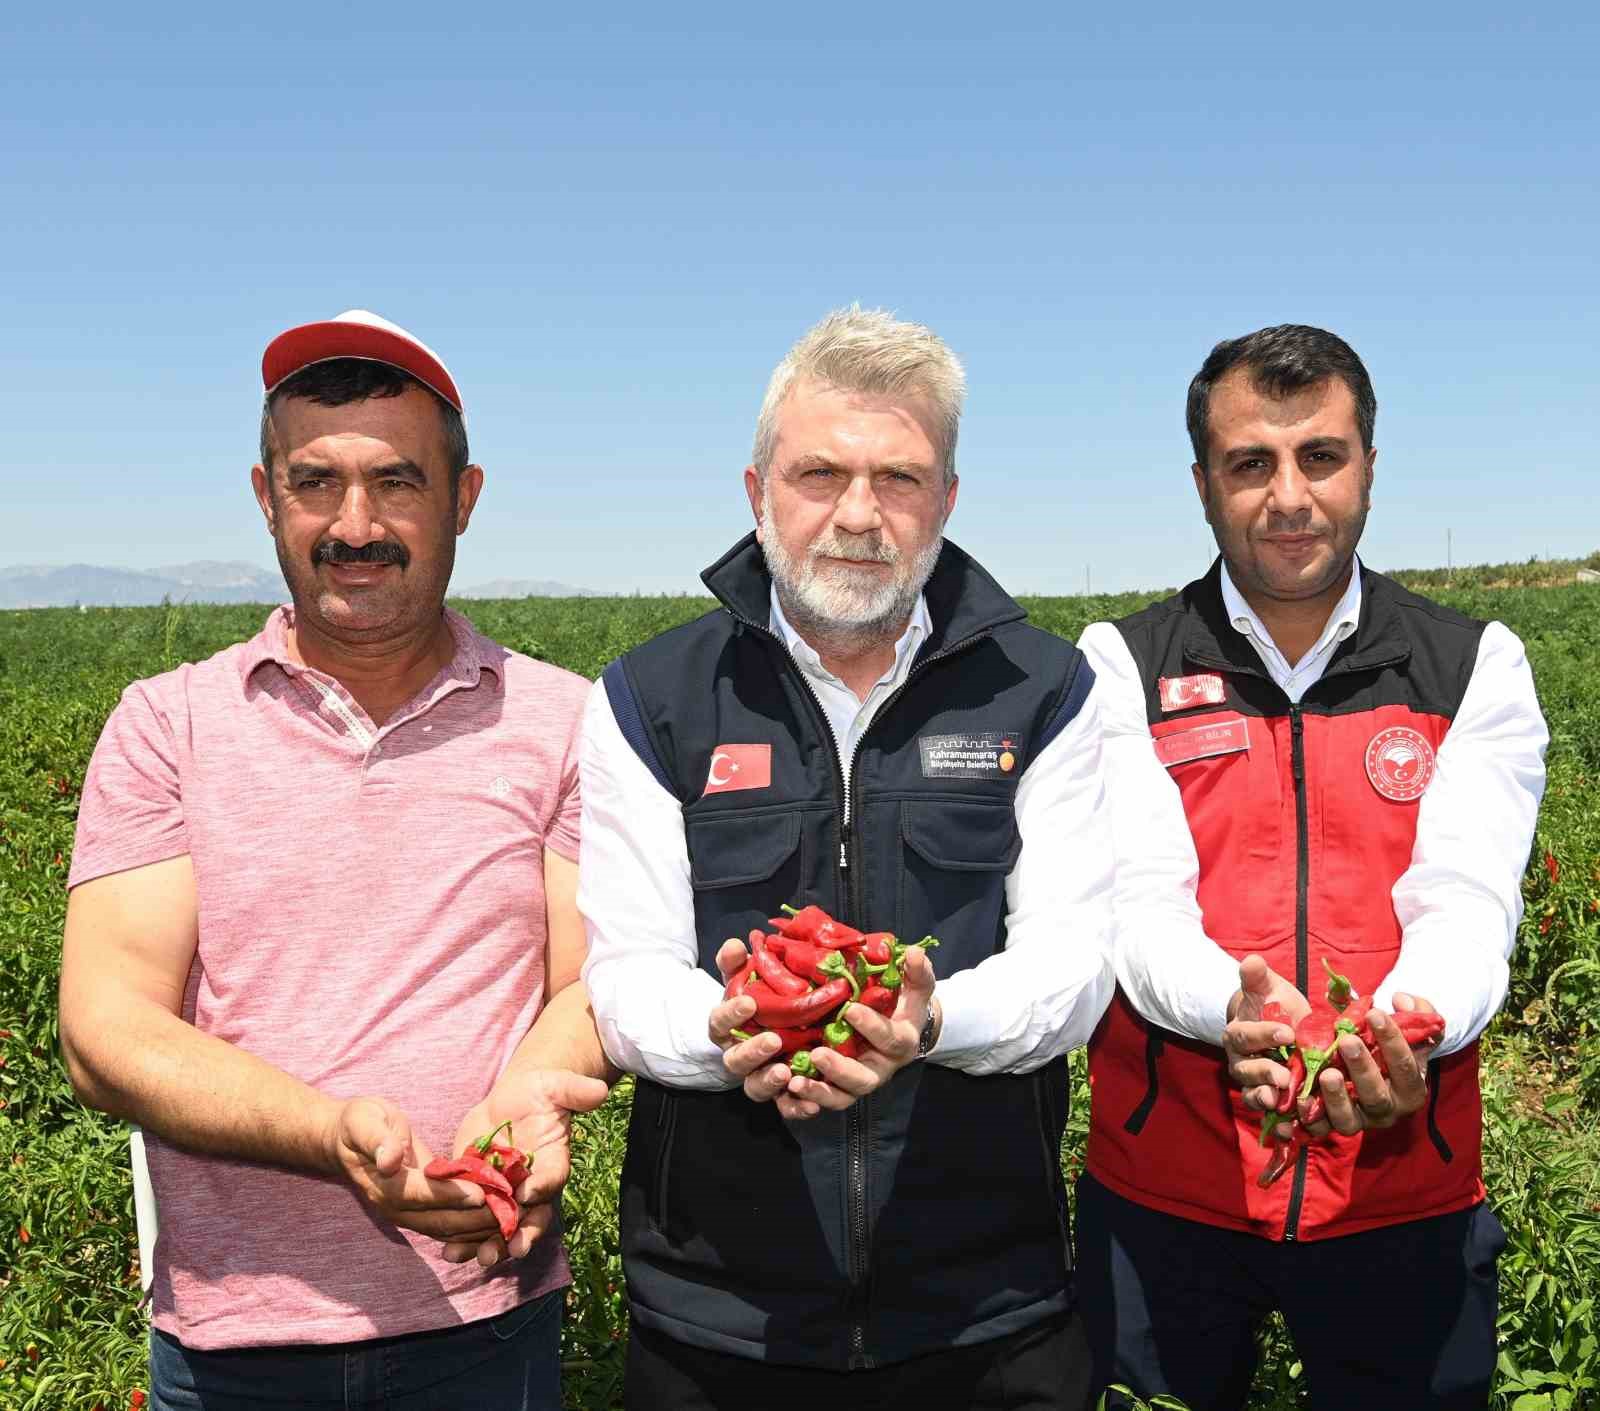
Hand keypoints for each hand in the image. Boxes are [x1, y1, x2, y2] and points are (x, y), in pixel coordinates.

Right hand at [329, 1096, 499, 1242]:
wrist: (346, 1140)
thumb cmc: (358, 1124)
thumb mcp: (364, 1121)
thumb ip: (377, 1140)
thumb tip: (388, 1160)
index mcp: (381, 1184)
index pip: (419, 1194)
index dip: (450, 1195)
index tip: (480, 1193)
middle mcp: (394, 1207)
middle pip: (437, 1220)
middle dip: (474, 1218)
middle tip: (508, 1210)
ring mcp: (406, 1213)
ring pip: (446, 1228)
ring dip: (478, 1227)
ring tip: (511, 1216)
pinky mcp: (419, 1211)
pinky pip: (447, 1225)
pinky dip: (472, 1226)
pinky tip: (499, 1218)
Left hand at [441, 1068, 610, 1266]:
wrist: (513, 1102)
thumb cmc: (539, 1092)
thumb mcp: (556, 1085)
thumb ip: (575, 1090)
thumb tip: (600, 1091)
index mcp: (552, 1161)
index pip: (553, 1178)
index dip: (542, 1187)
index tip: (528, 1193)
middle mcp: (532, 1186)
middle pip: (530, 1217)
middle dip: (520, 1236)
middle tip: (510, 1250)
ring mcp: (505, 1195)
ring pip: (500, 1228)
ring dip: (487, 1246)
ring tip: (469, 1257)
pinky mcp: (479, 1195)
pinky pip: (472, 1221)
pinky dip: (462, 1238)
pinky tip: (446, 1250)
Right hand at [709, 938, 820, 1121]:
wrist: (780, 1024)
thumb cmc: (760, 998)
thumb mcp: (747, 977)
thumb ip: (738, 963)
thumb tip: (735, 945)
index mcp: (727, 1028)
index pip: (719, 1023)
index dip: (730, 1014)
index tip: (748, 1002)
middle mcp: (739, 1055)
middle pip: (735, 1061)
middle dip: (752, 1052)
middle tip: (773, 1040)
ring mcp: (759, 1076)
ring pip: (755, 1087)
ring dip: (768, 1081)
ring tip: (786, 1073)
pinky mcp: (781, 1094)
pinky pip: (785, 1107)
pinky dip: (796, 1107)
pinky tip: (812, 1103)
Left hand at [781, 947, 935, 1116]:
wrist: (899, 1029)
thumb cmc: (903, 1004)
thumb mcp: (915, 988)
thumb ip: (916, 972)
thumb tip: (914, 951)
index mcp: (900, 1043)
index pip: (890, 1039)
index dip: (872, 1026)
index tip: (849, 1009)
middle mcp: (879, 1068)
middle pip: (863, 1080)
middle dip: (840, 1069)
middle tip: (816, 1054)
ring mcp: (857, 1081)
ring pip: (841, 1097)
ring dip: (818, 1092)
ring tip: (794, 1081)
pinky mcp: (838, 1087)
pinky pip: (821, 1101)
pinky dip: (804, 1102)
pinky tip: (787, 1092)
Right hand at [1222, 955, 1310, 1112]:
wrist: (1276, 1029)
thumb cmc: (1273, 1007)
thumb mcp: (1267, 989)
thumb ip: (1257, 978)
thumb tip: (1252, 960)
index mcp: (1238, 1034)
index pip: (1245, 1035)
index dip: (1264, 1034)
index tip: (1288, 1032)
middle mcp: (1241, 1062)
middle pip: (1246, 1070)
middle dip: (1265, 1072)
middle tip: (1285, 1075)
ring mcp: (1254, 1085)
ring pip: (1254, 1095)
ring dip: (1266, 1100)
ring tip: (1281, 1103)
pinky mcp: (1271, 1102)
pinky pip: (1270, 1117)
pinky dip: (1279, 1126)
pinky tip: (1293, 1131)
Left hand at [1302, 994, 1437, 1136]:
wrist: (1372, 1069)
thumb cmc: (1390, 1046)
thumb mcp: (1409, 1028)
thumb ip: (1414, 1012)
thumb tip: (1401, 1000)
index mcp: (1411, 1088)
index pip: (1405, 1066)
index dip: (1392, 1040)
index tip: (1375, 1013)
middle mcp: (1387, 1110)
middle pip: (1376, 1096)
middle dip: (1362, 1068)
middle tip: (1347, 1041)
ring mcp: (1359, 1120)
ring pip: (1349, 1118)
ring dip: (1337, 1097)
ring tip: (1326, 1074)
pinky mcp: (1333, 1125)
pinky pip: (1320, 1129)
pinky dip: (1309, 1119)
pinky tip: (1300, 1101)